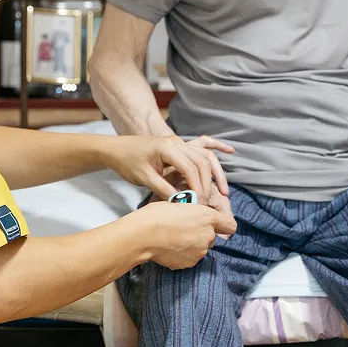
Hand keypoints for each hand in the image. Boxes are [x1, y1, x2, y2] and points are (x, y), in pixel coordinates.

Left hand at [103, 134, 233, 199]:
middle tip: (207, 204)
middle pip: (202, 162)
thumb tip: (182, 204)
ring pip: (205, 156)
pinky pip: (202, 144)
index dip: (197, 188)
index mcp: (168, 148)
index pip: (191, 169)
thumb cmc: (128, 162)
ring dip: (216, 172)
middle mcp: (177, 142)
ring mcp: (180, 142)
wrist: (117, 149)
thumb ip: (164, 189)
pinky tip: (230, 150)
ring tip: (223, 192)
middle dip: (208, 184)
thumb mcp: (144, 178)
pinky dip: (216, 147)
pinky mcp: (179, 145)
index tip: (198, 204)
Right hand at [136, 201, 236, 269]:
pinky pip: (189, 258)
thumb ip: (193, 212)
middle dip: (201, 234)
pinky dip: (182, 254)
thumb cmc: (158, 214)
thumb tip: (192, 217)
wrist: (144, 234)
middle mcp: (208, 235)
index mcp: (207, 217)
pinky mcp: (190, 263)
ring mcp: (200, 251)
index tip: (217, 225)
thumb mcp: (178, 204)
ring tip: (173, 238)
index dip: (224, 225)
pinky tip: (169, 247)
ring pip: (200, 248)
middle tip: (184, 229)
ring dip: (191, 244)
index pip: (230, 226)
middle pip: (211, 237)